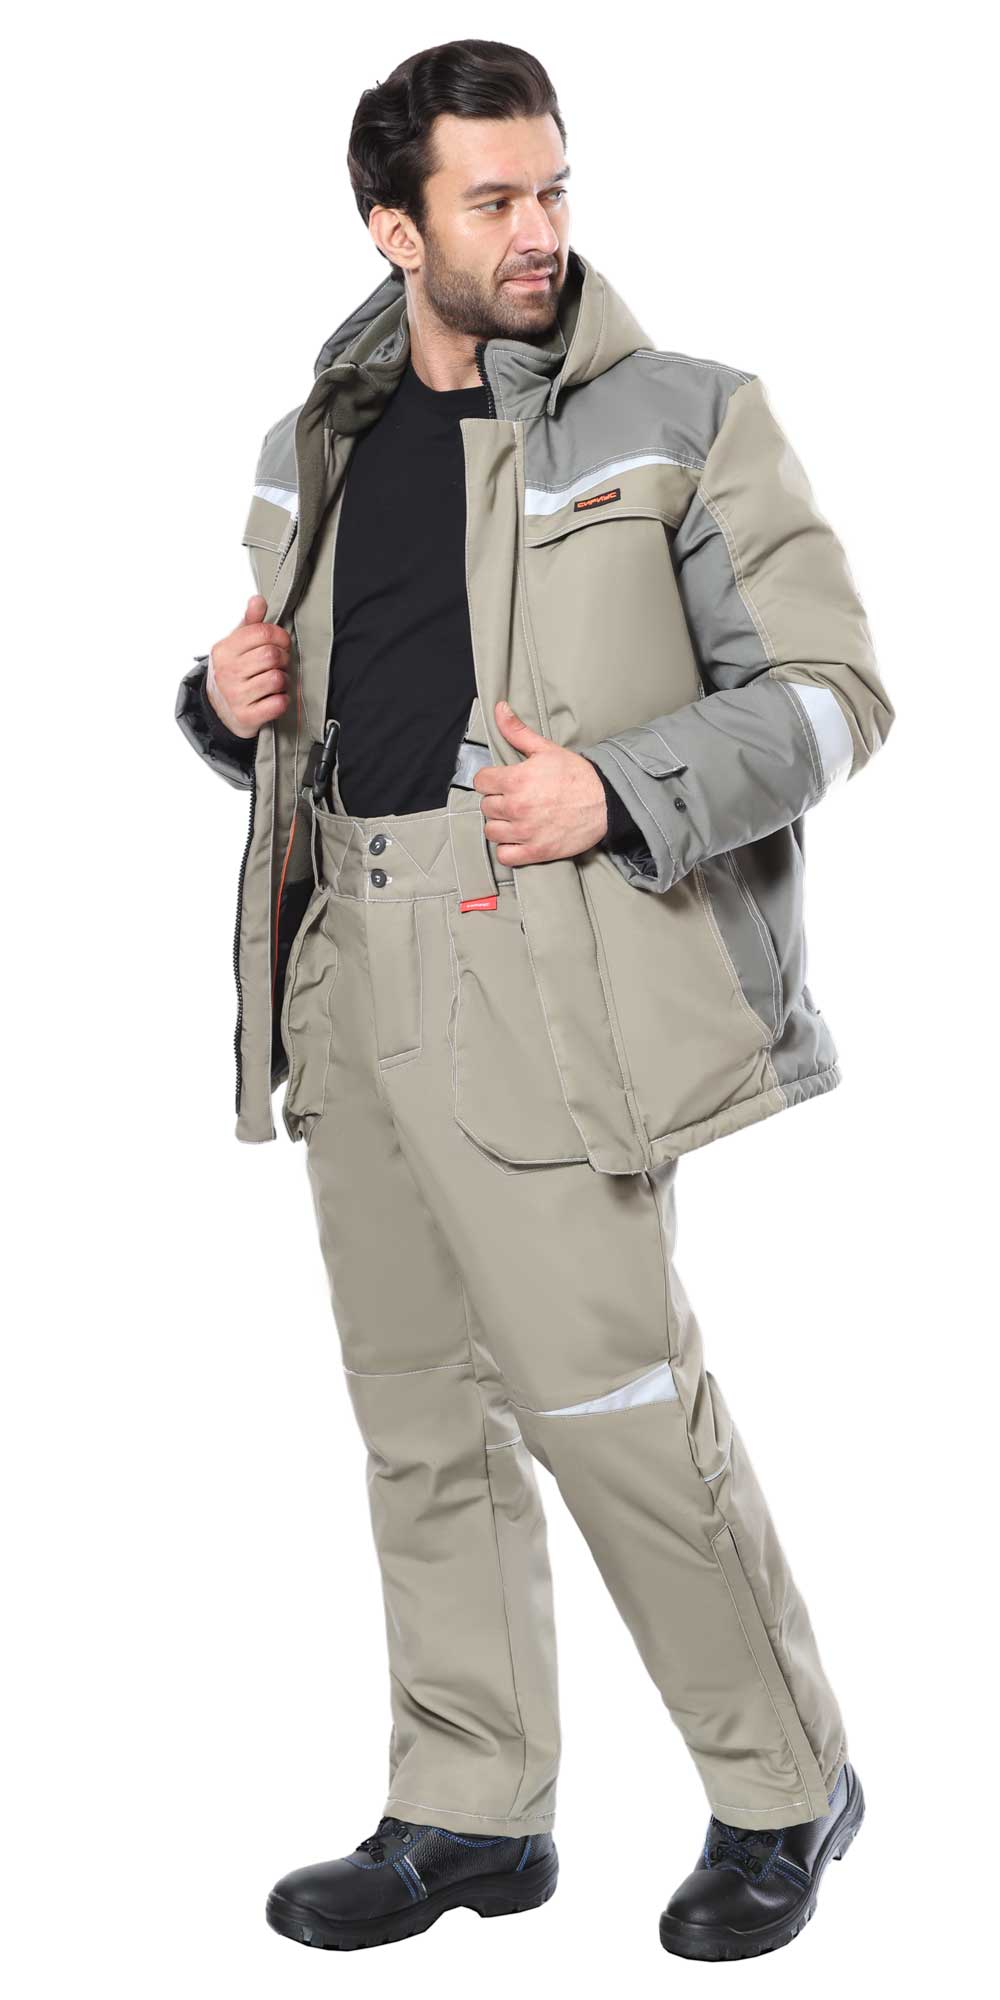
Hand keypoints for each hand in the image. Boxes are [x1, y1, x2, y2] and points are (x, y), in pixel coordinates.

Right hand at [205, 595, 291, 737]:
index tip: (281, 643)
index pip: (262, 632)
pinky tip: (274, 698)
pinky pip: (278, 703)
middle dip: (283, 659)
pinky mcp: (246, 716)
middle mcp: (227, 672)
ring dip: (284, 680)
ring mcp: (235, 696)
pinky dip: (282, 700)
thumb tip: (258, 599)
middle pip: (272, 655)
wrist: (220, 711)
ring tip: (276, 681)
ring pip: (277, 679)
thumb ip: (250, 623)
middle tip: (279, 664)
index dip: (280, 636)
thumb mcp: (236, 645)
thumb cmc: (233, 673)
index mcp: (224, 650)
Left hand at [473, 700, 607, 863]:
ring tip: (515, 818)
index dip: (490, 779)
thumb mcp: (546, 748)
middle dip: (497, 801)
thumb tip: (499, 708)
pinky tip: (517, 839)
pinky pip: (504, 855)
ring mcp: (525, 831)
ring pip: (491, 831)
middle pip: (486, 806)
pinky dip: (508, 849)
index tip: (501, 782)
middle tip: (514, 798)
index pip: (481, 781)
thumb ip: (517, 731)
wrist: (605, 802)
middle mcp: (516, 806)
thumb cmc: (576, 775)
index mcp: (516, 779)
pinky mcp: (535, 851)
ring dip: (500, 825)